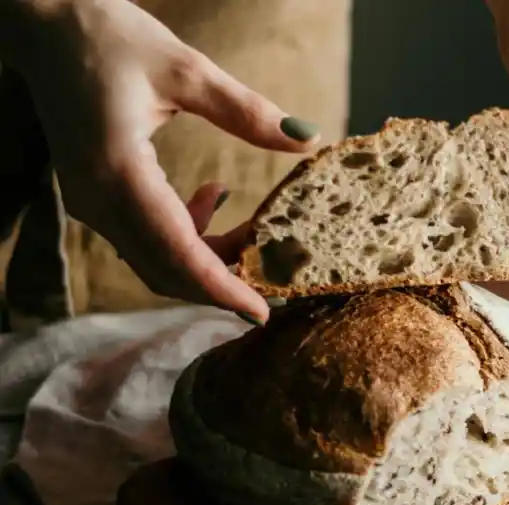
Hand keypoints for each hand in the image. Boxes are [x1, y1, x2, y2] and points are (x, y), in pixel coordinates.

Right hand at [0, 0, 320, 323]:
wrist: (42, 24)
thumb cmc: (108, 37)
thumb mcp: (186, 69)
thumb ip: (247, 111)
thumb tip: (308, 139)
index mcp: (117, 171)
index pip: (177, 253)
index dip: (221, 289)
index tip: (262, 312)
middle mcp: (96, 199)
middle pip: (165, 270)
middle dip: (222, 281)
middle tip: (274, 276)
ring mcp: (89, 202)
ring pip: (155, 259)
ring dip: (208, 257)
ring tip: (253, 229)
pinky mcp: (93, 196)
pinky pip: (144, 237)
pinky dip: (186, 234)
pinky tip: (213, 196)